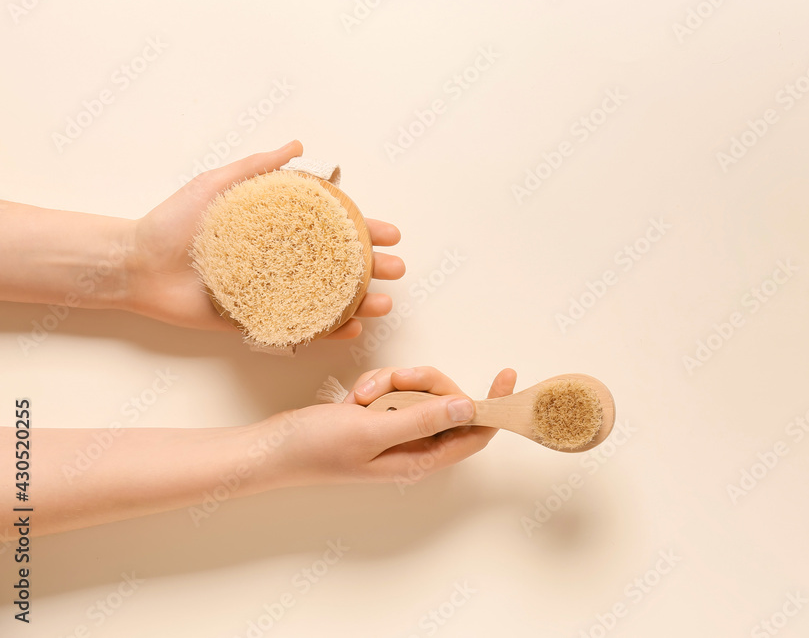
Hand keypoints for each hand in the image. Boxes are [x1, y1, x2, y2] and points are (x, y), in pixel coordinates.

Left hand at [122, 141, 405, 338]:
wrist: (137, 265)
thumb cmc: (172, 223)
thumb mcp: (218, 185)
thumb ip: (258, 166)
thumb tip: (298, 145)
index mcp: (277, 229)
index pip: (331, 229)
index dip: (364, 230)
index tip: (390, 233)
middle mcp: (281, 261)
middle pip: (338, 267)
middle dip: (373, 269)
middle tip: (396, 270)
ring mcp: (273, 292)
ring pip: (327, 300)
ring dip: (359, 303)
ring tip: (383, 303)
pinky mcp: (257, 321)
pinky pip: (300, 328)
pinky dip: (328, 332)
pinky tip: (351, 330)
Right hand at [271, 366, 516, 486]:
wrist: (272, 447)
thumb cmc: (317, 448)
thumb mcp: (371, 431)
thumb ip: (421, 419)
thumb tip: (468, 407)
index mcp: (420, 460)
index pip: (475, 433)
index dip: (494, 406)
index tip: (507, 376)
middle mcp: (415, 447)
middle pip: (447, 402)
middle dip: (422, 383)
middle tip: (394, 380)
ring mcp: (397, 430)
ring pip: (419, 390)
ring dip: (392, 383)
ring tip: (360, 396)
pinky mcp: (381, 416)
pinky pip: (395, 388)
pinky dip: (376, 384)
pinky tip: (353, 396)